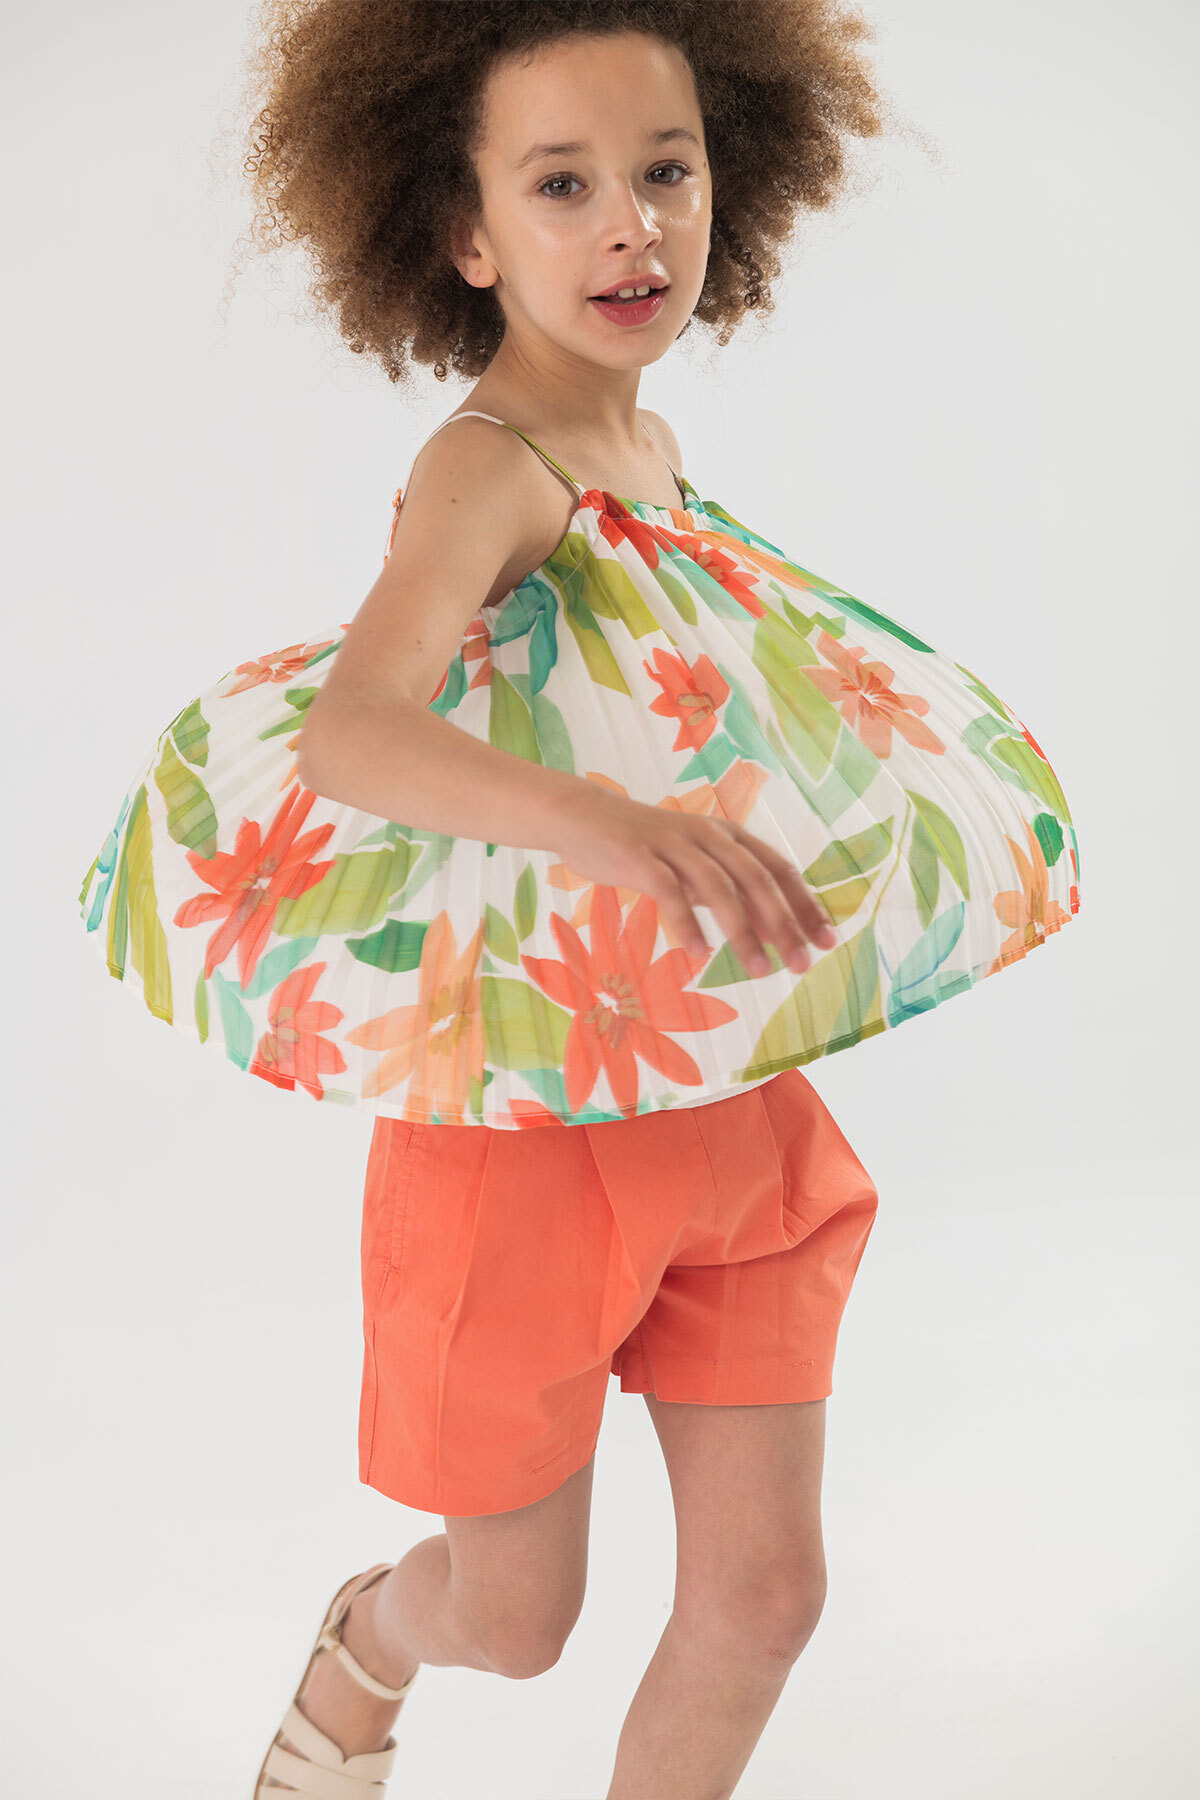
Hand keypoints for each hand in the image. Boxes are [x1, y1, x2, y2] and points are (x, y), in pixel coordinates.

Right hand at [550, 787, 837, 975]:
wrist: (586, 819)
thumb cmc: (647, 849)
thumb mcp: (696, 867)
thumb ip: (731, 894)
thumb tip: (772, 932)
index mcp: (729, 836)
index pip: (779, 870)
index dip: (806, 905)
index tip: (826, 941)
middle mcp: (709, 835)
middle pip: (757, 880)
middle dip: (784, 925)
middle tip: (801, 964)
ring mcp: (674, 844)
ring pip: (719, 888)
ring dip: (743, 932)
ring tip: (758, 970)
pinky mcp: (641, 857)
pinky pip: (669, 892)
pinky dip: (687, 924)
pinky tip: (700, 954)